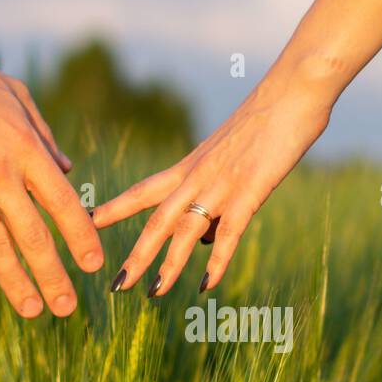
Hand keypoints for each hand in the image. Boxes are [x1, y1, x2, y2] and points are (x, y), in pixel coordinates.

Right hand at [0, 54, 102, 317]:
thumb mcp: (16, 97)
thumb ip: (45, 136)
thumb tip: (68, 169)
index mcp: (25, 150)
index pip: (63, 204)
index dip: (81, 238)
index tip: (93, 265)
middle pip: (33, 236)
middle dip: (54, 275)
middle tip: (67, 307)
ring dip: (15, 283)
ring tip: (32, 311)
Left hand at [93, 75, 330, 294]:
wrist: (294, 89)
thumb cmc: (269, 119)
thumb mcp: (231, 157)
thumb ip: (214, 198)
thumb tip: (203, 240)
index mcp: (191, 165)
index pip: (143, 191)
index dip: (114, 209)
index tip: (87, 224)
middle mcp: (198, 176)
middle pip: (156, 220)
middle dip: (136, 254)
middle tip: (116, 284)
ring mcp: (222, 184)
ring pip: (185, 231)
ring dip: (168, 264)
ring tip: (153, 292)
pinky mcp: (249, 191)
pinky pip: (227, 235)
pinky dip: (216, 263)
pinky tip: (205, 286)